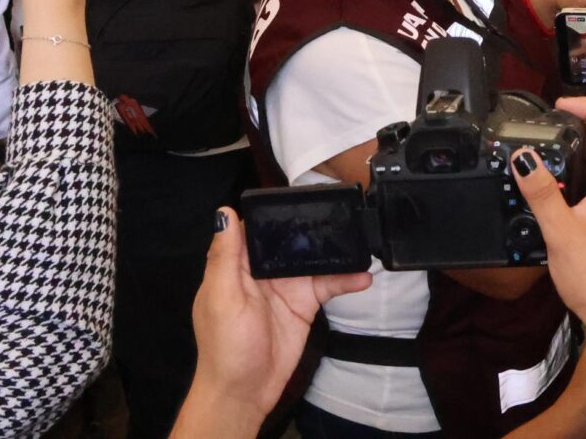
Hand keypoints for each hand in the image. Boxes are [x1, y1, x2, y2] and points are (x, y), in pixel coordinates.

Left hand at [181, 210, 371, 423]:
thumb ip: (225, 257)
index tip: (298, 194)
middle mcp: (262, 272)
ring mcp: (286, 288)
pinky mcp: (305, 305)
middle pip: (291, 239)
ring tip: (360, 240)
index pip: (256, 228)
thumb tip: (224, 214)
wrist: (245, 392)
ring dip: (336, 251)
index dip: (274, 211)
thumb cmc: (225, 347)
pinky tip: (363, 276)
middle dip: (314, 226)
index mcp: (237, 265)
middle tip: (342, 213)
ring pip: (314, 259)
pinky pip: (329, 285)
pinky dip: (347, 279)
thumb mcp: (222, 298)